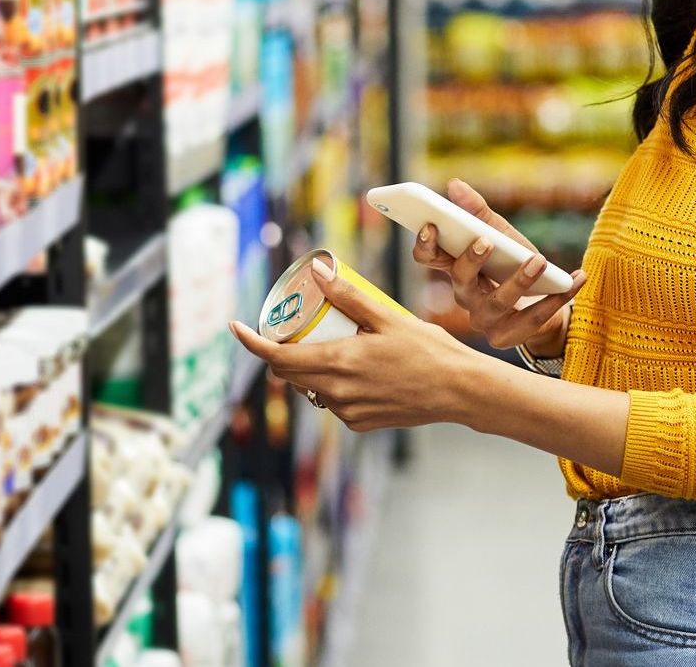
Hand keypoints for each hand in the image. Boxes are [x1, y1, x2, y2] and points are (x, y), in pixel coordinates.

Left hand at [230, 257, 482, 431]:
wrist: (459, 391)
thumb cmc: (428, 350)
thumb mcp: (387, 316)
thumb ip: (348, 296)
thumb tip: (318, 271)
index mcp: (338, 363)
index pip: (276, 357)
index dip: (251, 343)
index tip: (236, 327)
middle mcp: (336, 393)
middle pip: (289, 373)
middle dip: (281, 351)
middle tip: (294, 327)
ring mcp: (347, 412)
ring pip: (310, 388)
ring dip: (309, 367)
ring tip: (331, 343)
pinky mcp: (360, 423)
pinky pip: (332, 402)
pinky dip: (332, 385)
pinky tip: (355, 370)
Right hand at [411, 179, 583, 352]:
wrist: (545, 303)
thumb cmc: (514, 265)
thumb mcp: (501, 235)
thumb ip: (479, 212)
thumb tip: (454, 184)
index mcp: (456, 269)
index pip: (428, 258)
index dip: (425, 245)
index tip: (431, 225)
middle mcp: (465, 296)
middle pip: (460, 280)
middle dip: (470, 261)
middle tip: (486, 241)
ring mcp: (485, 320)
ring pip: (497, 302)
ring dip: (520, 280)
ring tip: (539, 259)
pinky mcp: (508, 337)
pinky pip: (533, 318)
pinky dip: (558, 298)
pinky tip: (576, 278)